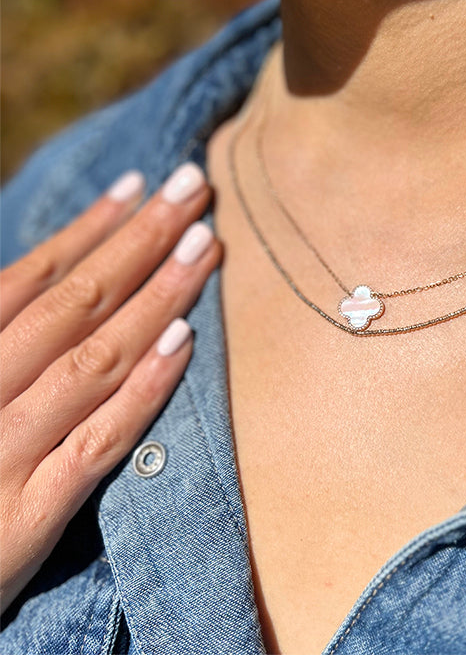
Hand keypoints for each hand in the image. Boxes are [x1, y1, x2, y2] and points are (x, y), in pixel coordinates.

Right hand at [0, 163, 221, 614]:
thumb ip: (10, 337)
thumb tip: (58, 275)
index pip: (29, 278)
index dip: (88, 228)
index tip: (139, 185)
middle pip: (73, 303)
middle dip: (139, 241)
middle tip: (194, 189)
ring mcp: (1, 455)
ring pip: (93, 359)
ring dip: (157, 298)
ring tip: (205, 246)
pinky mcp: (25, 519)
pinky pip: (97, 444)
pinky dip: (142, 389)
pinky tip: (184, 341)